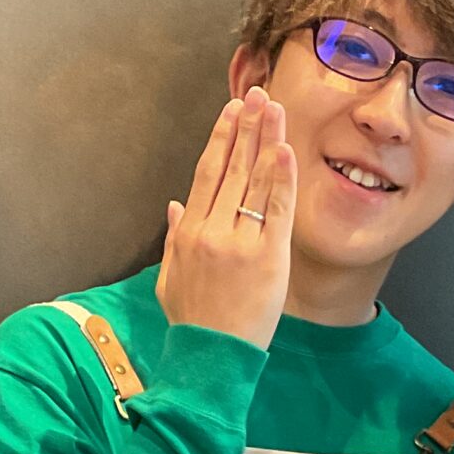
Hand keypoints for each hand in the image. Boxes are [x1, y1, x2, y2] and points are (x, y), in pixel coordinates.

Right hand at [155, 88, 296, 352]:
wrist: (211, 358)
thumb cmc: (192, 323)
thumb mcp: (168, 279)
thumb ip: (172, 238)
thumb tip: (174, 205)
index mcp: (188, 233)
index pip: (207, 174)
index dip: (221, 139)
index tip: (232, 111)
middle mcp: (211, 230)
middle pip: (232, 167)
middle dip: (246, 127)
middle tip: (259, 95)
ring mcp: (240, 242)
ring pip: (255, 181)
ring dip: (266, 140)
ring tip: (276, 109)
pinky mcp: (268, 258)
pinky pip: (277, 210)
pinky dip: (281, 179)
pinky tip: (285, 151)